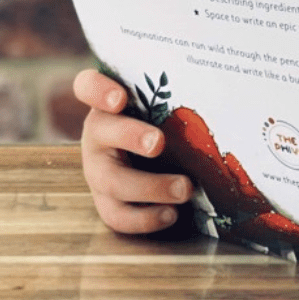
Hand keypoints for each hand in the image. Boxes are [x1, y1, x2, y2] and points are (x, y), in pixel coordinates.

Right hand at [73, 68, 192, 234]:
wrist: (142, 153)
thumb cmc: (157, 118)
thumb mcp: (158, 101)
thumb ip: (172, 90)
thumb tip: (210, 81)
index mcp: (105, 104)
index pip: (88, 86)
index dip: (98, 90)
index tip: (119, 97)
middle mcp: (97, 135)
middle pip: (102, 133)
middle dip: (131, 137)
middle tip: (158, 143)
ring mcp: (97, 171)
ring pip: (112, 181)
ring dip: (149, 187)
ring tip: (184, 189)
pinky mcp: (107, 201)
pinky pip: (118, 215)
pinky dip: (146, 218)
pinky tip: (172, 213)